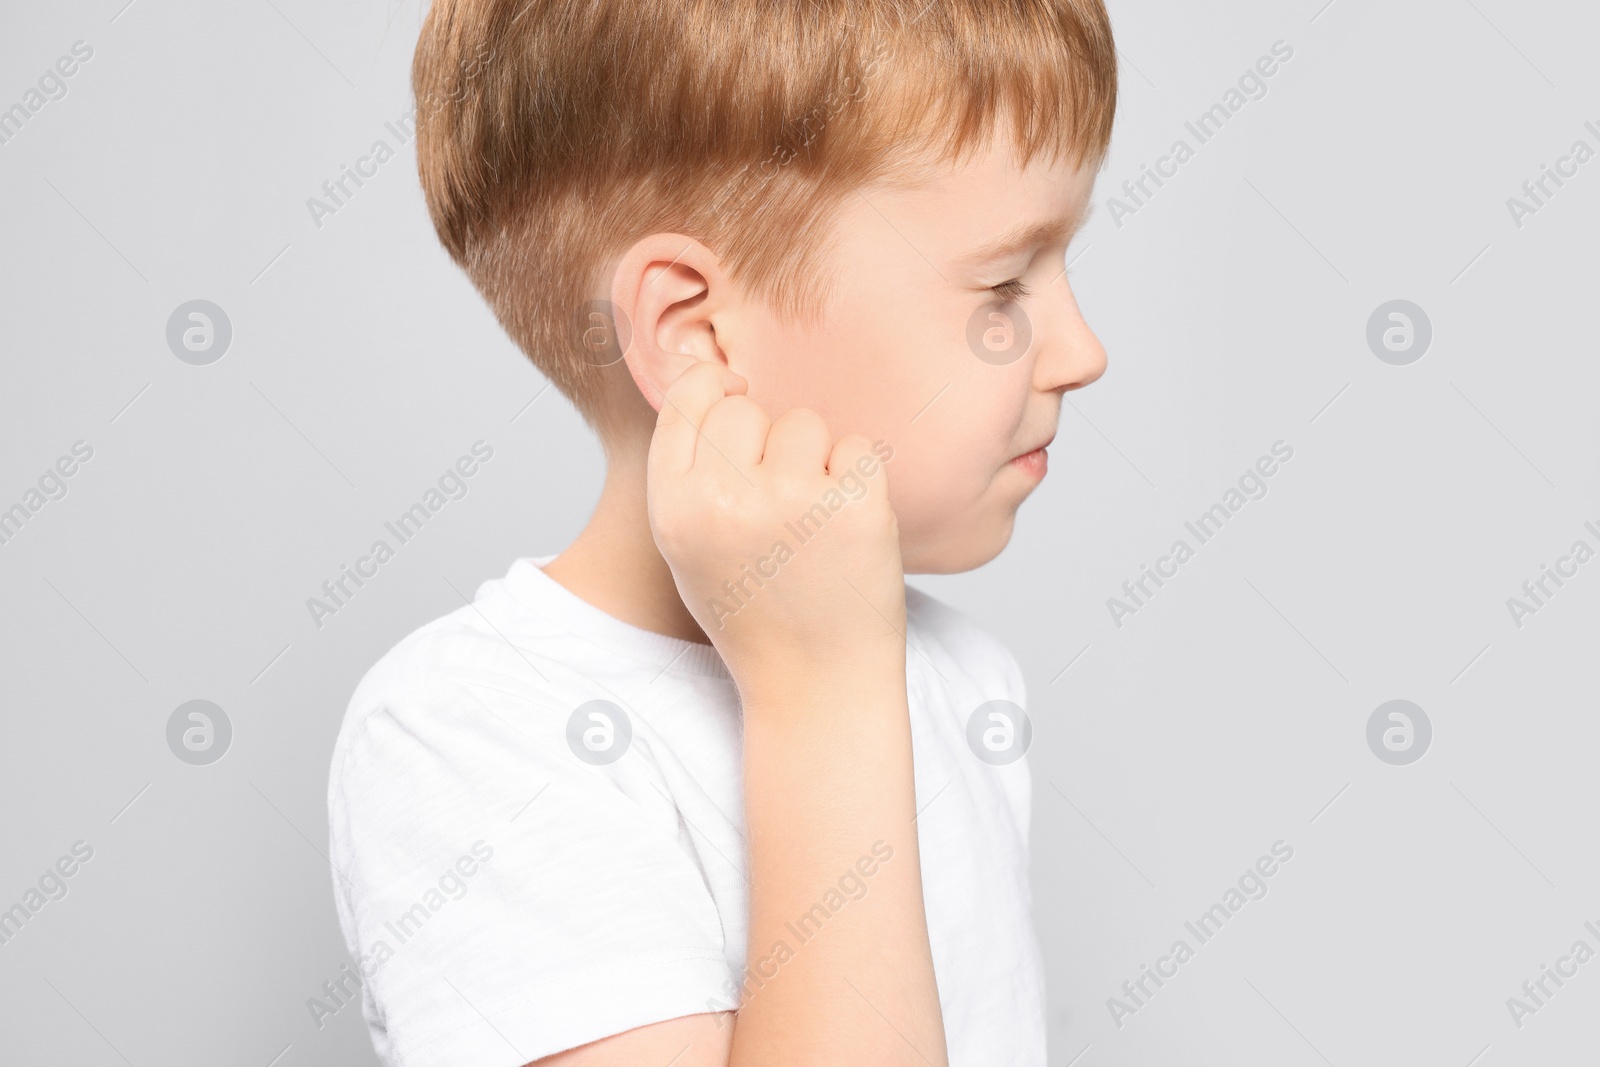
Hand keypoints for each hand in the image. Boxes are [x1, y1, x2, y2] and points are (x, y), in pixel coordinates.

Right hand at [646, 362, 905, 695]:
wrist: (817, 684)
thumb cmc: (754, 610)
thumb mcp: (689, 547)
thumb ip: (688, 469)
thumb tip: (710, 375)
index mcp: (674, 508)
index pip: (689, 398)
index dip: (716, 391)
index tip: (737, 407)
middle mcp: (725, 500)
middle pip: (747, 408)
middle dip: (766, 441)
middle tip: (779, 503)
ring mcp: (791, 501)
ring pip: (804, 423)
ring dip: (815, 459)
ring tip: (812, 522)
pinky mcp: (854, 506)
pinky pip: (857, 447)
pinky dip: (859, 480)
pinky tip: (847, 528)